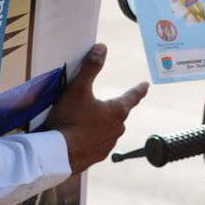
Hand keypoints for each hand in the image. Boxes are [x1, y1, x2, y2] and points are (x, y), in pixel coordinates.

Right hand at [44, 44, 147, 172]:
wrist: (59, 155)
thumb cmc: (70, 120)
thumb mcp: (78, 89)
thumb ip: (90, 67)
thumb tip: (102, 48)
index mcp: (116, 111)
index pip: (132, 96)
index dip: (138, 89)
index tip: (145, 85)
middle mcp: (117, 128)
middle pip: (119, 114)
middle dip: (113, 108)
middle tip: (103, 103)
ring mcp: (108, 144)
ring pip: (108, 130)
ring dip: (101, 124)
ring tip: (86, 121)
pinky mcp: (96, 156)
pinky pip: (97, 143)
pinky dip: (92, 138)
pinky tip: (81, 138)